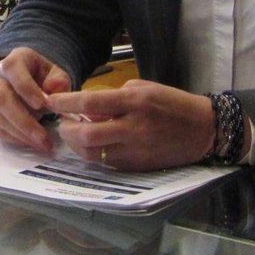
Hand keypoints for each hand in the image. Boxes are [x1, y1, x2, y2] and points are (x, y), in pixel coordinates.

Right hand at [0, 46, 72, 153]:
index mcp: (15, 61)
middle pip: (2, 98)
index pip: (12, 69)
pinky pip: (0, 130)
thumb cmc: (45, 77)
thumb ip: (59, 80)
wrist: (34, 83)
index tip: (42, 104)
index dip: (25, 87)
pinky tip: (34, 142)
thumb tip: (53, 88)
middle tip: (43, 136)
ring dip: (22, 133)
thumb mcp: (57, 74)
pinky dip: (18, 139)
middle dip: (23, 120)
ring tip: (43, 143)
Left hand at [47, 80, 216, 170]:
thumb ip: (115, 97)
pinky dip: (93, 154)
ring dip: (76, 145)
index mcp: (135, 101)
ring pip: (93, 154)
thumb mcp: (144, 88)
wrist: (203, 129)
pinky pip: (106, 162)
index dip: (66, 103)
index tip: (51, 101)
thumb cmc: (173, 104)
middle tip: (62, 122)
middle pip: (87, 135)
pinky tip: (92, 145)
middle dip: (67, 130)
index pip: (91, 103)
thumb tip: (87, 107)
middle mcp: (133, 127)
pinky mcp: (137, 166)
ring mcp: (135, 150)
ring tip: (74, 134)